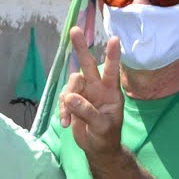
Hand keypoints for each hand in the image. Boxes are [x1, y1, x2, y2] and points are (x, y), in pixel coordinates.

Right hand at [57, 38, 124, 155]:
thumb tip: (70, 97)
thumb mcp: (101, 128)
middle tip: (75, 30)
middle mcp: (98, 88)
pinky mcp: (73, 100)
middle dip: (81, 48)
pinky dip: (63, 110)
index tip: (115, 39)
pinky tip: (65, 123)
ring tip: (69, 120)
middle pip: (88, 64)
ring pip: (71, 83)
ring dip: (68, 101)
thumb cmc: (106, 137)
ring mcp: (84, 93)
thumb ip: (87, 112)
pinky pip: (64, 98)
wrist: (98, 148)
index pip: (112, 72)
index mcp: (111, 93)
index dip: (112, 56)